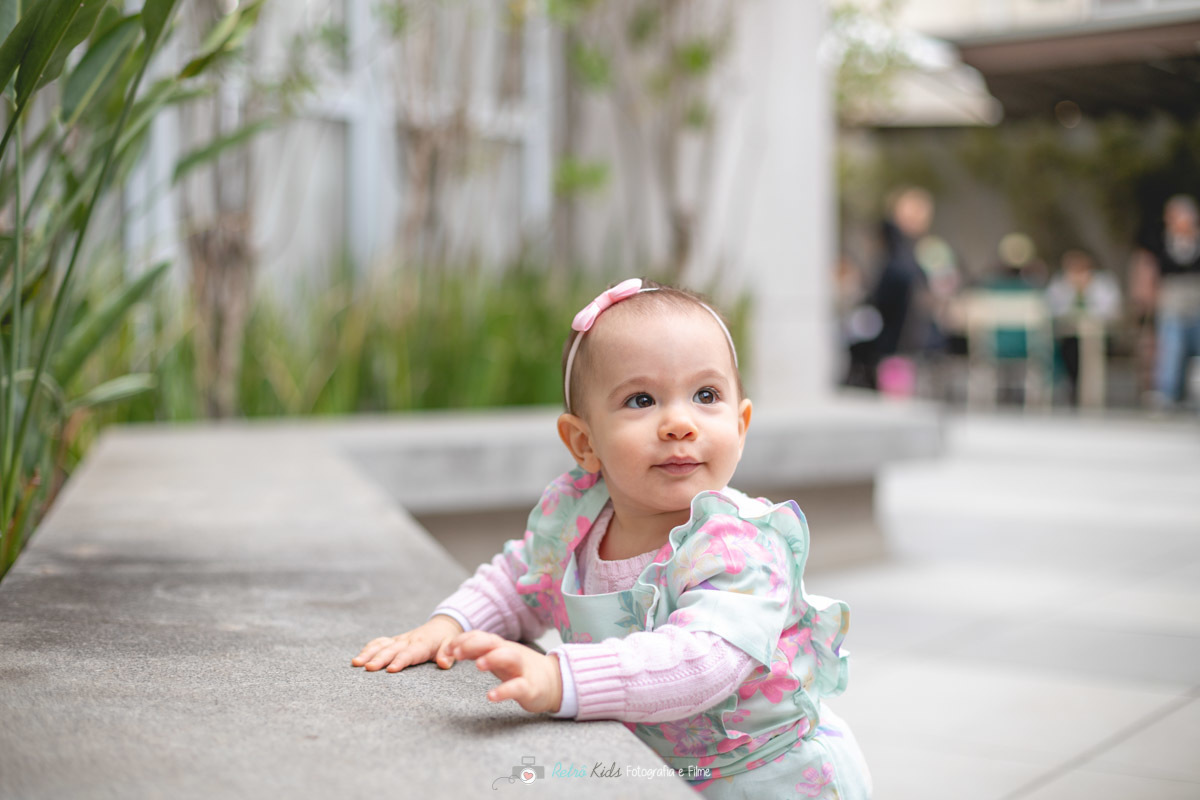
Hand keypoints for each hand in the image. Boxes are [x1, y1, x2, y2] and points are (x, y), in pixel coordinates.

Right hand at [351, 614, 463, 671]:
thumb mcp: (451, 645)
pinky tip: (358, 658)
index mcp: (421, 644)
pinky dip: (369, 648)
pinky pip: (379, 642)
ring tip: (356, 663)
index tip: (390, 670)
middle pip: (391, 650)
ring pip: (382, 645)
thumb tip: (444, 663)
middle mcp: (407, 640)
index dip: (400, 661)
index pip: (409, 653)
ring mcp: (399, 640)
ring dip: (368, 653)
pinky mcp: (394, 640)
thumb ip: (447, 654)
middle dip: (379, 659)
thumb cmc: (446, 639)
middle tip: (368, 668)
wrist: (442, 626)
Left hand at [449, 630, 563, 713]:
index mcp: (500, 647)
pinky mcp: (530, 688)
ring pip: (509, 657)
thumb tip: (451, 650)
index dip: (462, 641)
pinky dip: (504, 690)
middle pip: (493, 642)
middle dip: (474, 644)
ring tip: (478, 665)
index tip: (446, 650)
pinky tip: (491, 696)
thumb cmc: (519, 669)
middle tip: (456, 653)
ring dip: (493, 658)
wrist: (554, 681)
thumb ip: (477, 652)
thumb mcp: (498, 658)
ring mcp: (522, 669)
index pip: (480, 637)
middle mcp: (511, 654)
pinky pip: (517, 687)